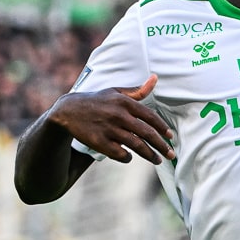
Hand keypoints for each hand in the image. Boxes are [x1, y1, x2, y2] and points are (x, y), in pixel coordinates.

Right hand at [50, 75, 173, 162]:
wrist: (68, 111)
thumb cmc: (96, 101)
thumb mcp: (115, 91)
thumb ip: (137, 90)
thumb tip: (155, 78)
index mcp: (124, 102)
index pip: (150, 117)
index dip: (162, 128)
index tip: (171, 137)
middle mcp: (118, 115)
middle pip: (146, 133)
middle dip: (161, 146)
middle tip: (171, 154)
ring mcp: (109, 129)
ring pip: (136, 145)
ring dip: (150, 155)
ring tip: (157, 160)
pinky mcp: (100, 142)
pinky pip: (120, 154)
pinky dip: (127, 157)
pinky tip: (129, 157)